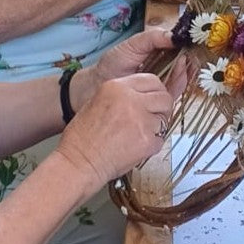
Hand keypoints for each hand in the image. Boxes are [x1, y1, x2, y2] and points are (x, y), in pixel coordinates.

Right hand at [56, 73, 173, 189]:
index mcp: (116, 87)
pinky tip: (136, 147)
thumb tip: (144, 95)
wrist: (78, 163)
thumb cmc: (83, 138)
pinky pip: (161, 139)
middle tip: (153, 118)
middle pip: (164, 97)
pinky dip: (152, 144)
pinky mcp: (147, 140)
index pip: (152, 80)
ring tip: (139, 135)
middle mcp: (131, 100)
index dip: (156, 91)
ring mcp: (141, 120)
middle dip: (162, 108)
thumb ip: (123, 95)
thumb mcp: (97, 102)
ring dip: (157, 127)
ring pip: (164, 119)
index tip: (154, 100)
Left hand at [75, 28, 187, 109]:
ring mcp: (164, 81)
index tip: (196, 38)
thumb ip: (153, 38)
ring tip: (189, 58)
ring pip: (184, 74)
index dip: (189, 42)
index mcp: (160, 52)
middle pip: (185, 61)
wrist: (96, 86)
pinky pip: (177, 88)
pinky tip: (183, 70)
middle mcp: (165, 66)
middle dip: (193, 55)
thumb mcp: (133, 45)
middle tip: (197, 49)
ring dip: (189, 66)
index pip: (180, 46)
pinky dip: (183, 80)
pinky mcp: (162, 97)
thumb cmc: (113, 63)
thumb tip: (175, 36)